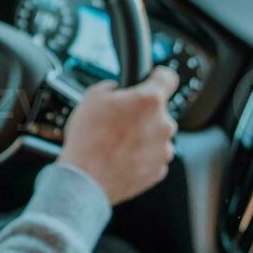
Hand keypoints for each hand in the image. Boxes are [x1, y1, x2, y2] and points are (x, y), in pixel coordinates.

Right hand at [58, 68, 179, 204]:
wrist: (85, 177)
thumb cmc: (88, 138)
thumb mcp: (92, 96)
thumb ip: (112, 87)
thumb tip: (117, 90)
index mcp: (149, 100)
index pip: (168, 77)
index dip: (158, 76)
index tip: (155, 78)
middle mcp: (163, 124)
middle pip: (158, 111)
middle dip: (142, 113)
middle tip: (119, 120)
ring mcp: (163, 149)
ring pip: (156, 135)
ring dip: (142, 135)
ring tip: (117, 142)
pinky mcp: (159, 170)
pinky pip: (153, 156)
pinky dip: (141, 155)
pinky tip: (121, 156)